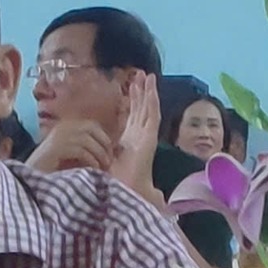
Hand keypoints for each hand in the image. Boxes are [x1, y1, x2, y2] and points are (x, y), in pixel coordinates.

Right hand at [23, 119, 114, 173]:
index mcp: (65, 127)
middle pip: (91, 129)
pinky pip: (80, 150)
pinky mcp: (55, 149)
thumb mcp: (71, 155)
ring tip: (101, 169)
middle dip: (103, 146)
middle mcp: (61, 128)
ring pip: (87, 140)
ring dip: (98, 155)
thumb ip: (85, 149)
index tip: (109, 156)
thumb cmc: (52, 171)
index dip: (104, 139)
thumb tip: (110, 151)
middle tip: (108, 163)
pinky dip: (90, 161)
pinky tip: (92, 171)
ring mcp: (57, 137)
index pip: (92, 125)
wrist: (30, 180)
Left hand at [110, 71, 160, 195]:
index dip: (135, 102)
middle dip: (141, 93)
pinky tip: (150, 86)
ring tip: (146, 75)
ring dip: (148, 92)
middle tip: (140, 75)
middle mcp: (140, 138)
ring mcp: (146, 136)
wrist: (128, 192)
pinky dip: (152, 100)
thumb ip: (118, 168)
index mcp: (132, 144)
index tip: (133, 87)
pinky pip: (152, 114)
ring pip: (148, 109)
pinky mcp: (150, 137)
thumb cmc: (123, 186)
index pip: (135, 118)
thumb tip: (124, 177)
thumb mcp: (116, 173)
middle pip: (141, 110)